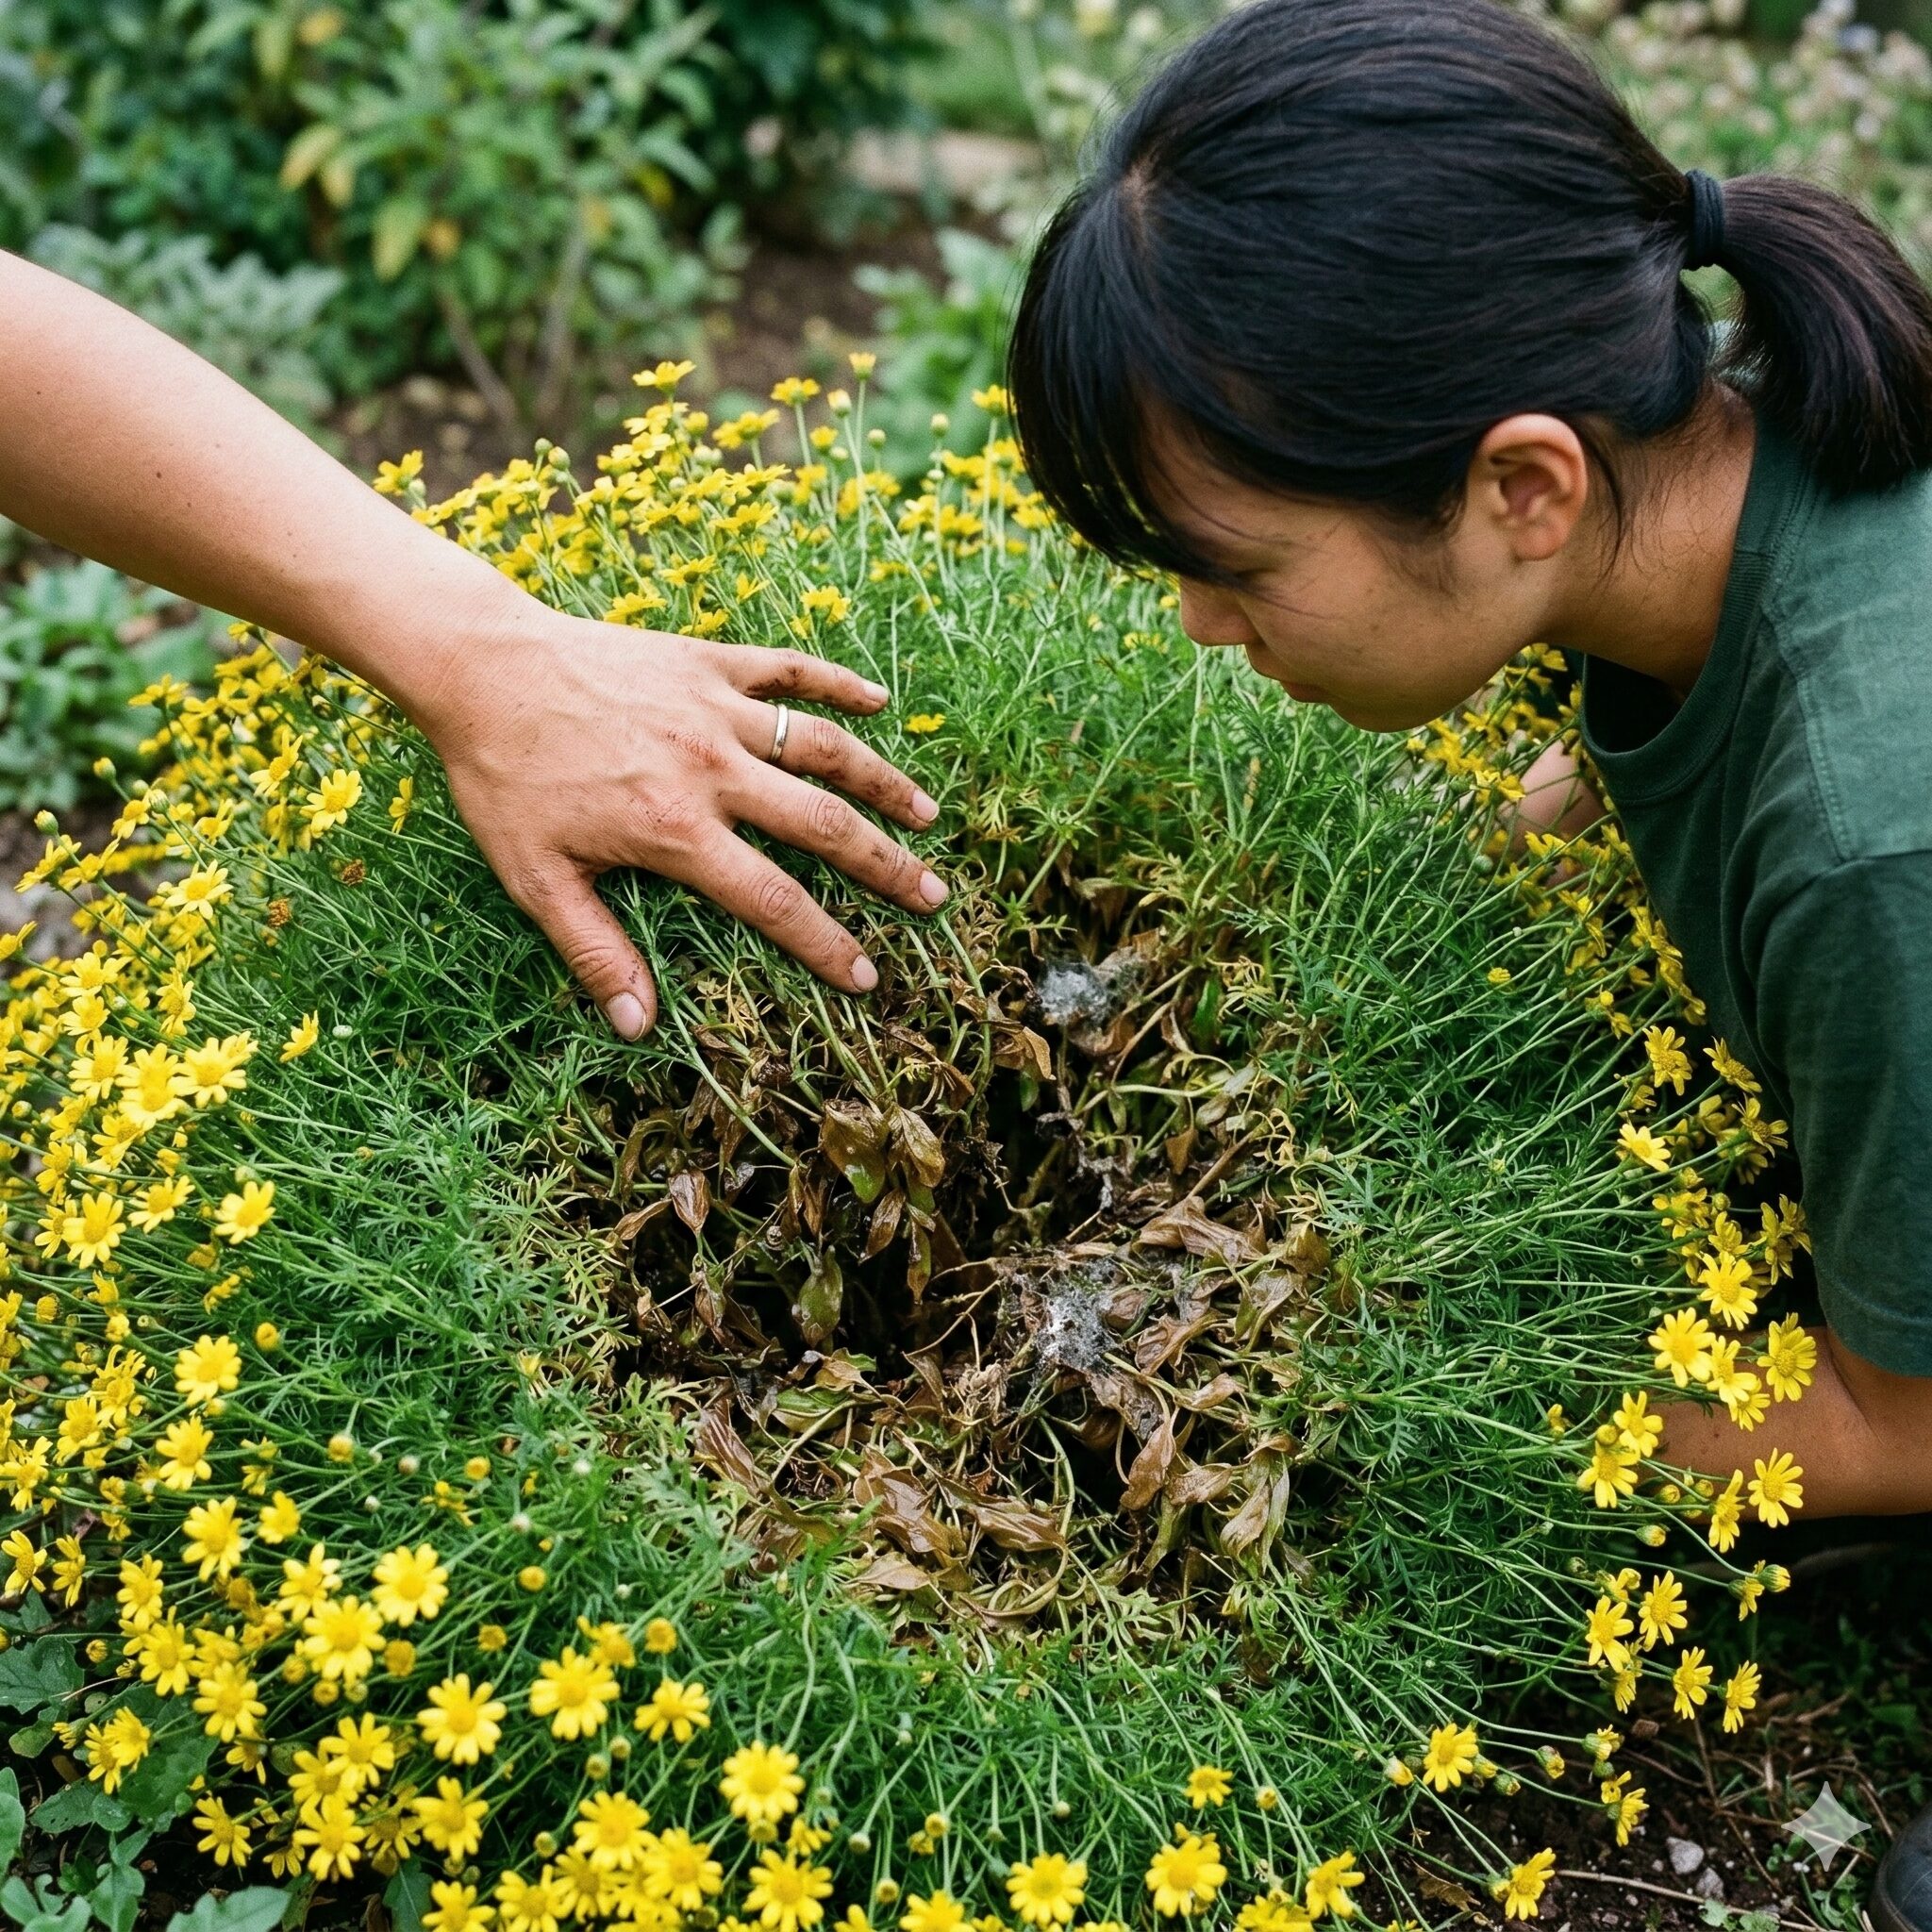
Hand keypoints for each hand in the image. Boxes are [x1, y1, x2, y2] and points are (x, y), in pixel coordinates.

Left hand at [413, 604, 946, 1038]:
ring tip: (927, 815)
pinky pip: (788, 669)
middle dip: (886, 866)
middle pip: (823, 825)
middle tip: (933, 897)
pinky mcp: (707, 661)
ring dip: (882, 782)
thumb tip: (639, 1027)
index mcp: (675, 830)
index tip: (867, 975)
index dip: (827, 943)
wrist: (480, 668)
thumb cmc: (503, 779)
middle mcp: (711, 768)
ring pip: (823, 746)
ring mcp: (715, 709)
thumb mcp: (536, 878)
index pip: (774, 900)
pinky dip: (837, 682)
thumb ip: (595, 951)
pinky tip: (879, 701)